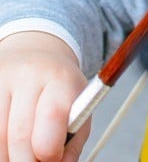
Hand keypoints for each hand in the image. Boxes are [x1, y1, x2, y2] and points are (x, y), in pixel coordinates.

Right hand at [0, 31, 88, 161]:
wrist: (37, 59)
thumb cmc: (60, 91)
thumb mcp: (79, 110)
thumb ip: (72, 144)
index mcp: (60, 78)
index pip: (53, 115)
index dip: (50, 150)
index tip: (51, 158)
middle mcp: (29, 74)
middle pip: (20, 135)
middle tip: (35, 161)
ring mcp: (3, 79)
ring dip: (8, 157)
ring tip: (22, 153)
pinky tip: (8, 143)